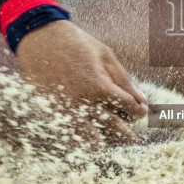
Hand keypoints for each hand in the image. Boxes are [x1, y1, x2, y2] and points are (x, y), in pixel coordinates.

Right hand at [14, 19, 147, 137]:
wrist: (40, 38)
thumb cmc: (76, 43)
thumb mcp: (105, 55)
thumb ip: (124, 80)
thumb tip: (143, 100)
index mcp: (100, 87)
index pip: (129, 108)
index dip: (138, 111)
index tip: (140, 112)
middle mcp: (84, 103)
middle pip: (114, 128)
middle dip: (126, 135)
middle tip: (131, 139)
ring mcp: (65, 110)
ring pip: (89, 140)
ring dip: (102, 143)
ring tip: (108, 145)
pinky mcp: (50, 113)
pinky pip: (67, 137)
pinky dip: (78, 142)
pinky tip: (84, 143)